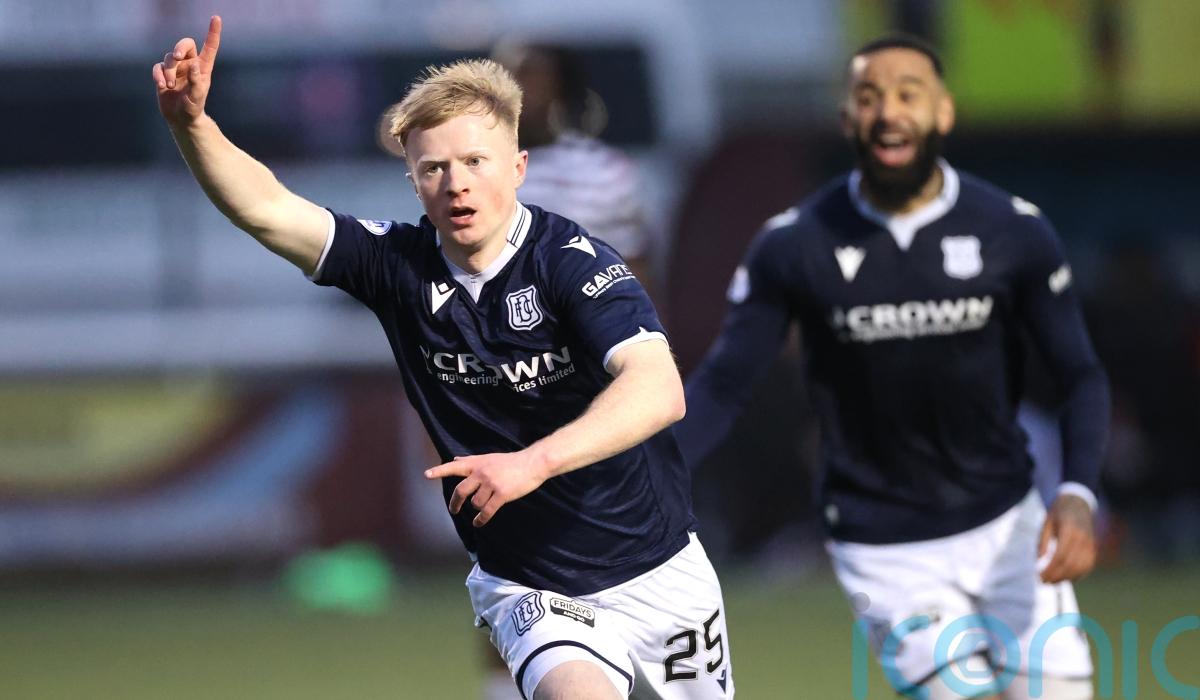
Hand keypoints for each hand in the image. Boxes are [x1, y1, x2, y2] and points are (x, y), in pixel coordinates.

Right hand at [152, 15, 221, 125]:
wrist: (180, 118)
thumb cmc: (194, 107)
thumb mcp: (197, 97)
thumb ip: (197, 82)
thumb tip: (194, 65)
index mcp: (203, 67)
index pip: (209, 47)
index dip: (212, 32)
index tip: (216, 18)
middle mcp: (190, 64)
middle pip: (185, 44)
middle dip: (180, 47)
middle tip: (178, 57)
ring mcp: (176, 68)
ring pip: (169, 58)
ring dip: (169, 71)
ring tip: (172, 86)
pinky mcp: (163, 74)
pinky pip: (157, 67)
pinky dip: (158, 75)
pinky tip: (163, 86)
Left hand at [424, 452, 548, 526]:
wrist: (532, 464)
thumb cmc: (510, 461)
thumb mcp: (489, 457)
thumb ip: (470, 460)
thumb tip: (454, 459)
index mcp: (478, 463)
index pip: (455, 467)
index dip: (440, 471)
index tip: (426, 475)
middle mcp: (482, 473)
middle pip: (461, 491)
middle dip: (456, 503)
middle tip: (454, 510)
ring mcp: (491, 484)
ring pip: (475, 503)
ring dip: (477, 508)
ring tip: (482, 508)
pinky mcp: (502, 494)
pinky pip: (487, 511)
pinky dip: (481, 519)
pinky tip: (478, 522)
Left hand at [1037, 493, 1096, 582]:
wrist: (1078, 503)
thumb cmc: (1058, 513)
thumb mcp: (1046, 523)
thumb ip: (1043, 541)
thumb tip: (1039, 561)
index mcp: (1069, 530)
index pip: (1061, 556)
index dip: (1050, 569)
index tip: (1039, 576)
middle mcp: (1083, 538)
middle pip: (1071, 564)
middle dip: (1056, 576)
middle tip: (1043, 582)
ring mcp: (1091, 544)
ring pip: (1081, 567)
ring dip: (1067, 578)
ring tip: (1052, 582)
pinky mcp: (1094, 548)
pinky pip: (1088, 565)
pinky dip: (1078, 574)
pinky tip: (1066, 578)